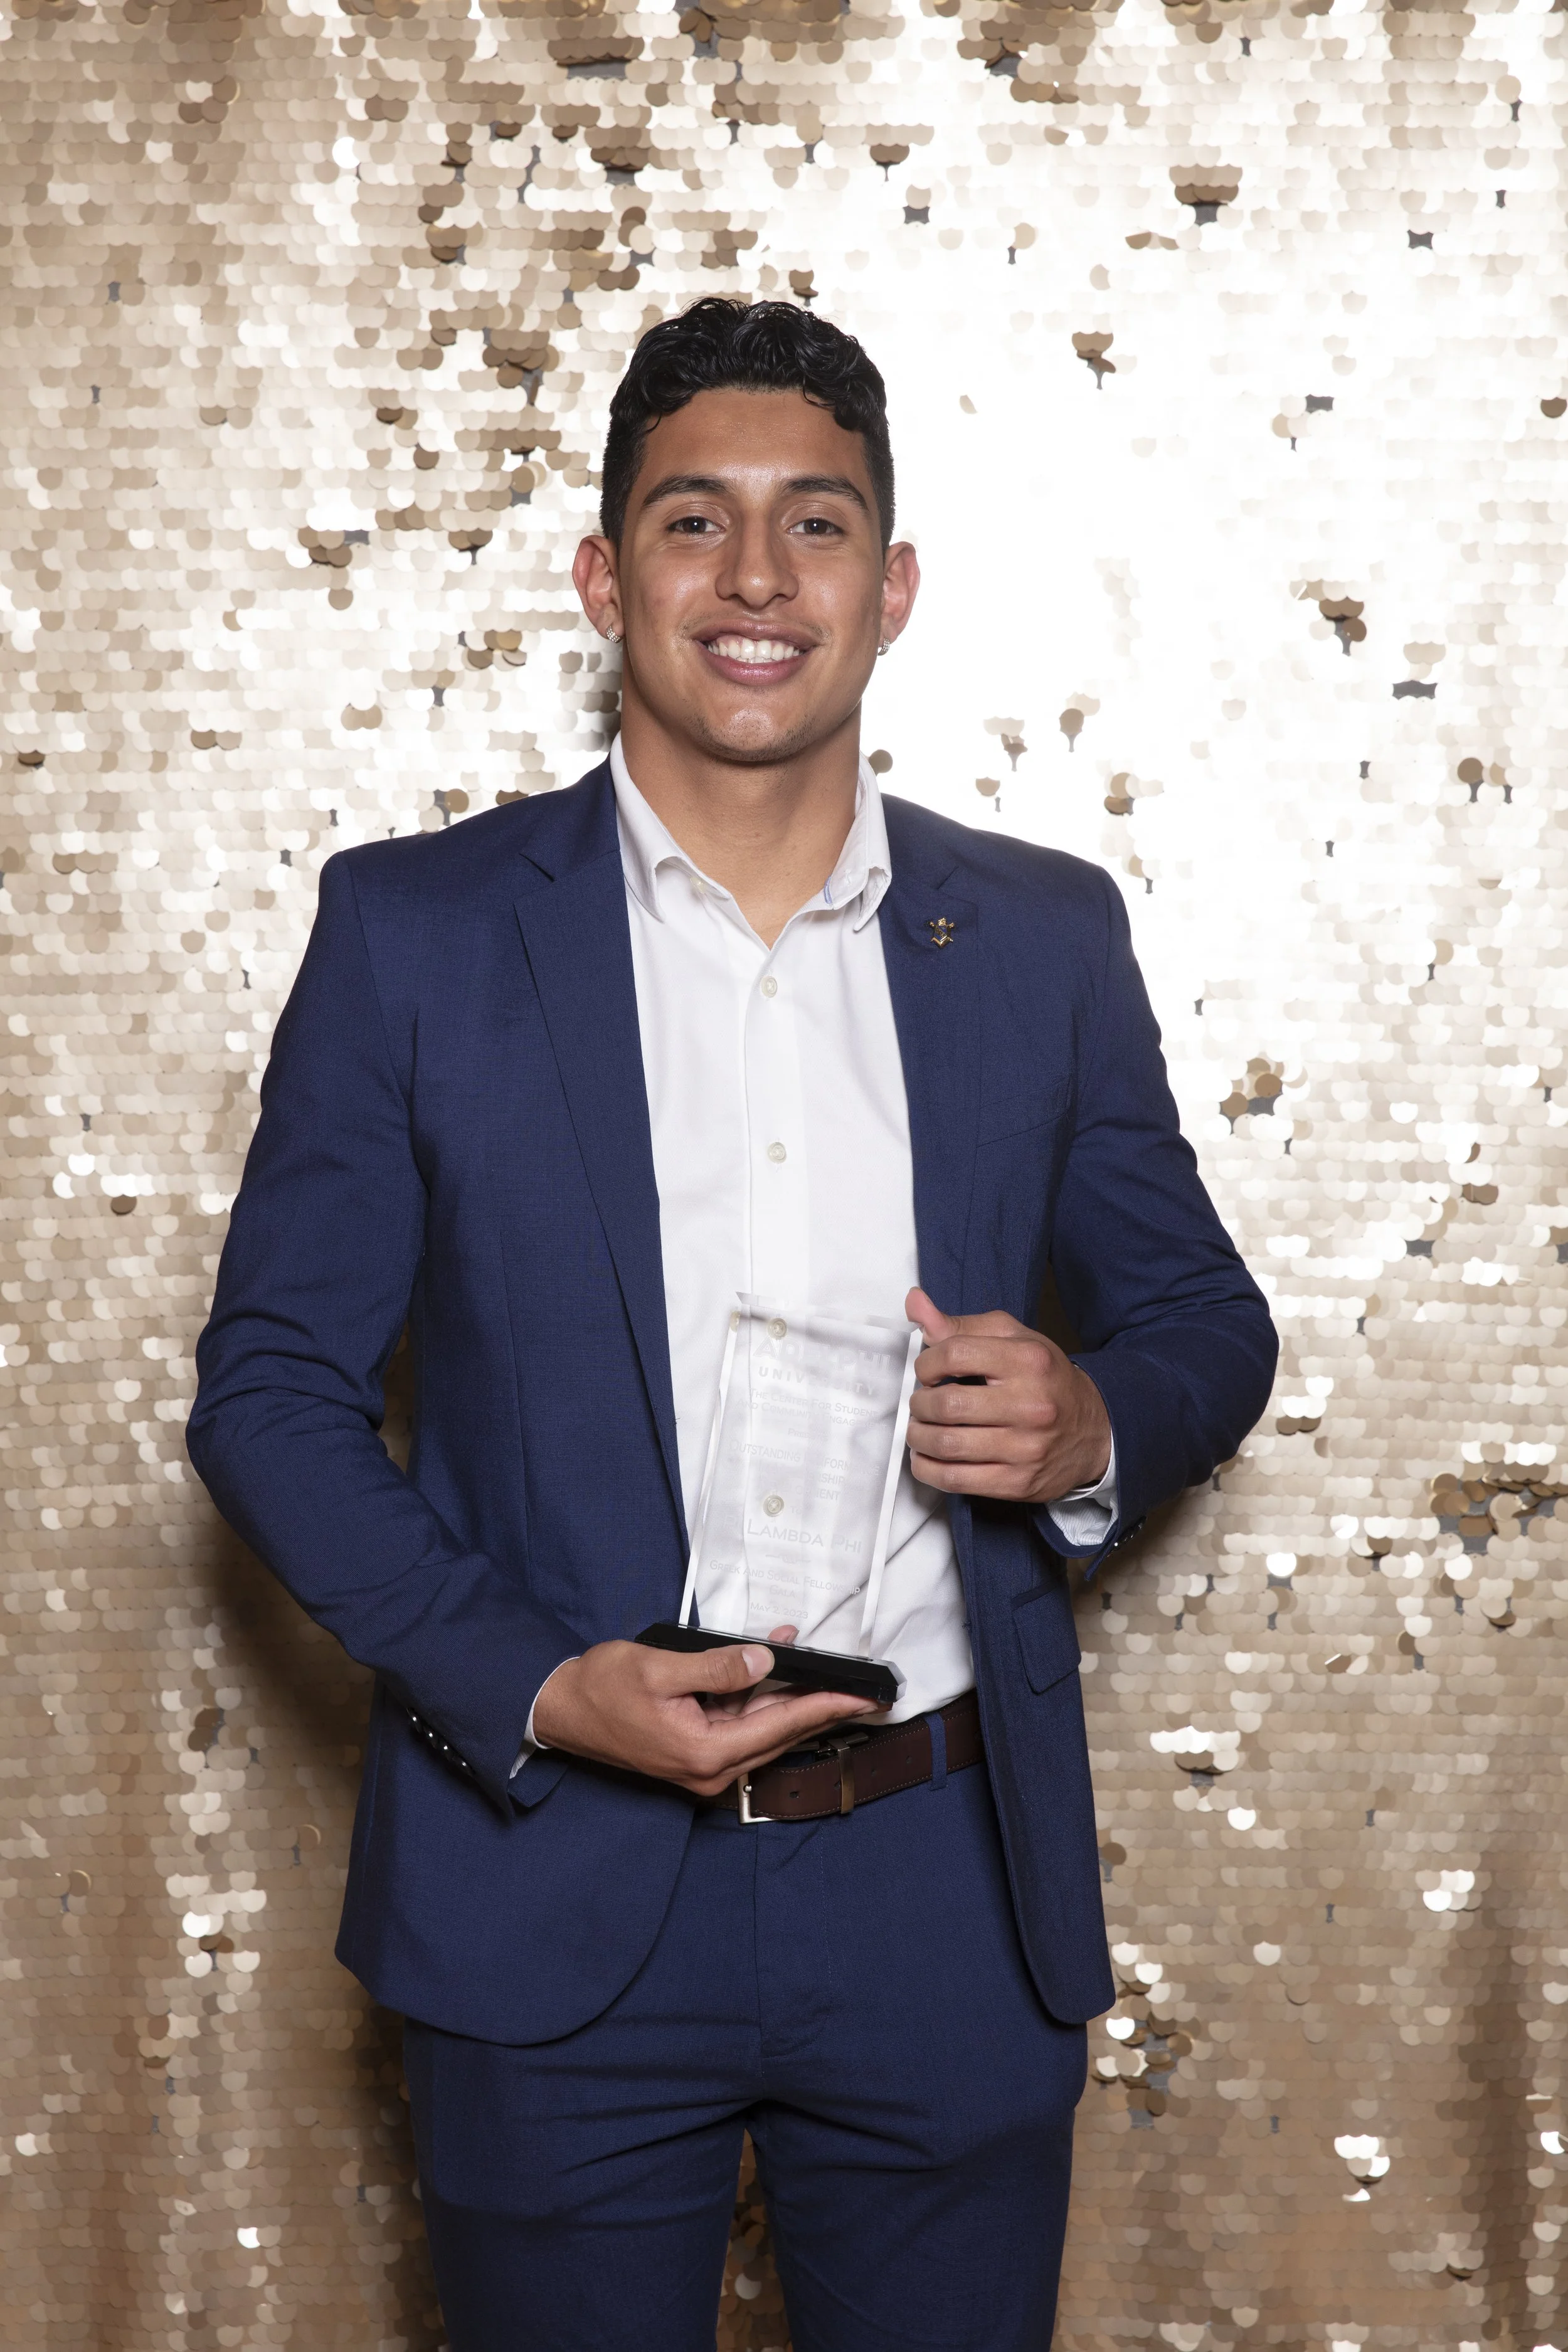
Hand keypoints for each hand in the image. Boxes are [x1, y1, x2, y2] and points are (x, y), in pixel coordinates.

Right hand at [530, 1626, 878, 1797]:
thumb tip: (765, 1661)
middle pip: (779, 1734)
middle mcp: (709, 1770)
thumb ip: (717, 1667)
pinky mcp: (695, 1753)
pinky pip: (739, 1726)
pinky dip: (759, 1699)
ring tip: (817, 1663)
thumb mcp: (661, 1667)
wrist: (561, 1709)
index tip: (862, 1697)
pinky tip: (770, 1668)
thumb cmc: (601, 1688)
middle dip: (819, 1706)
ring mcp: (702, 1766)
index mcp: (704, 1753)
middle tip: (861, 1688)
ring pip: (762, 1730)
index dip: (825, 1707)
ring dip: (788, 1697)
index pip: (780, 1727)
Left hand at [904, 1287, 1111, 1503]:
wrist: (1095, 1430)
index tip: (926, 1371)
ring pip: (947, 1445)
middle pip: (947, 1404)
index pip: (955, 1354)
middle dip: (919, 1403)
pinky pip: (956, 1479)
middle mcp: (1031, 1404)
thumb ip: (960, 1325)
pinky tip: (926, 1458)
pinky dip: (928, 1469)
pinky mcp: (1018, 1482)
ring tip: (919, 1429)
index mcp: (1028, 1360)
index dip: (926, 1363)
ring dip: (919, 1437)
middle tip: (920, 1403)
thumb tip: (915, 1303)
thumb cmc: (1046, 1380)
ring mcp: (1026, 1448)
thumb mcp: (1012, 1339)